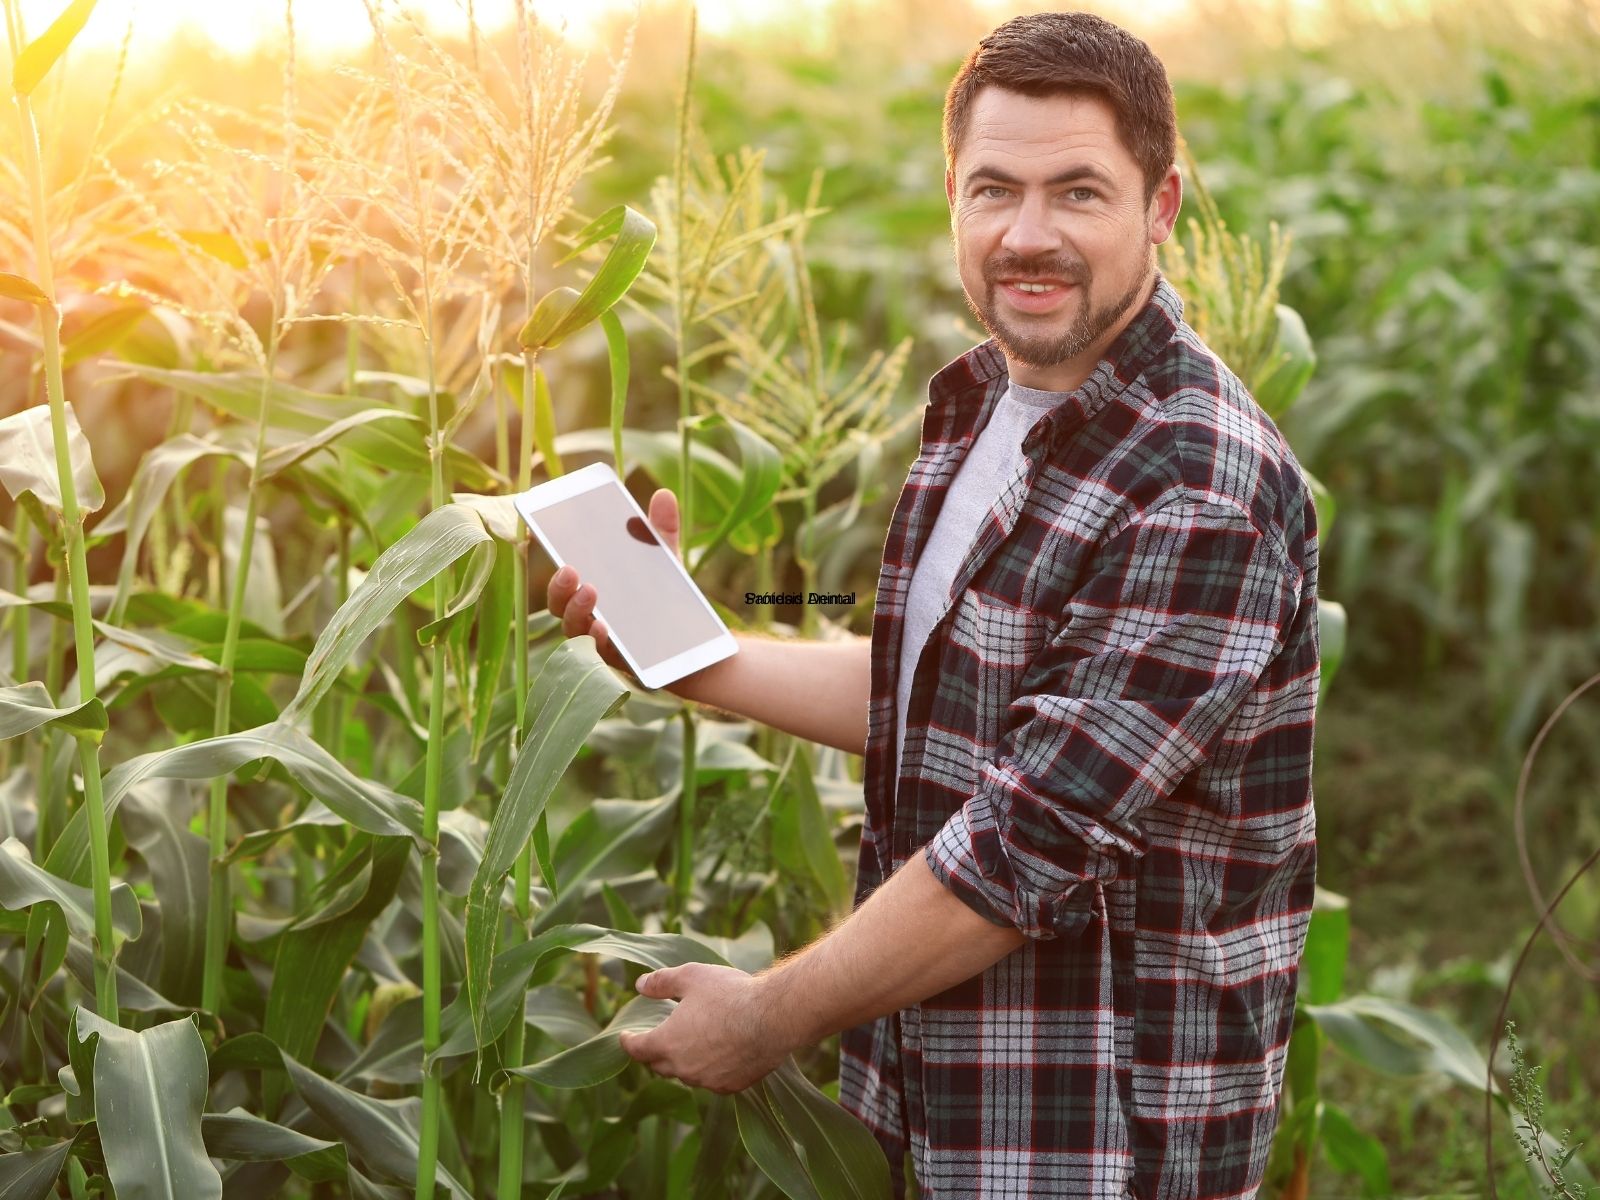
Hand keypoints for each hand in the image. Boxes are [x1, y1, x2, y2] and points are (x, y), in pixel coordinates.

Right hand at [545, 487, 681, 677]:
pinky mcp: (619, 663)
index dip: (548, 558)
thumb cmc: (669, 600)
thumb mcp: (665, 562)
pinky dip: (598, 640)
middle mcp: (589, 618)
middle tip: (570, 569)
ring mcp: (601, 643)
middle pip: (560, 605)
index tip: (540, 533)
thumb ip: (661, 532)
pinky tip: (603, 627)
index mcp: (592, 592)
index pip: (563, 578)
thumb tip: (664, 494)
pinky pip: (600, 656)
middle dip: (559, 587)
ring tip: (591, 590)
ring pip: (574, 630)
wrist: (698, 646)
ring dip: (577, 610)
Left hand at [617, 963, 792, 1094]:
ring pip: (687, 1074)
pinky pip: (711, 1081)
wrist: (773, 1018)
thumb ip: (662, 982)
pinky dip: (708, 1070)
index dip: (628, 1042)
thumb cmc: (730, 994)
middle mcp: (683, 1068)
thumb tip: (640, 985)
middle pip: (659, 1065)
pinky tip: (718, 1055)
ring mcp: (707, 1081)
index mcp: (667, 1042)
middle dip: (654, 1052)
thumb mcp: (691, 976)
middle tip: (658, 1039)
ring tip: (691, 1043)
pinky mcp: (731, 1087)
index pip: (637, 1049)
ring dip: (684, 1061)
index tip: (625, 1036)